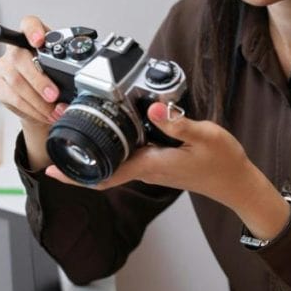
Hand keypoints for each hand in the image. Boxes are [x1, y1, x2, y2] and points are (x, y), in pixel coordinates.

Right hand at [0, 16, 66, 169]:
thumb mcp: (63, 64)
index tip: (39, 41)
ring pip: (17, 82)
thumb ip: (69, 61)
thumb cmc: (55, 77)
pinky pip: (15, 99)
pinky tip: (46, 114)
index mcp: (31, 37)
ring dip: (39, 100)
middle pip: (20, 58)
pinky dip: (33, 109)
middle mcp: (15, 50)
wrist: (43, 99)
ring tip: (55, 110)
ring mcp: (5, 68)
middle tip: (54, 95)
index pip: (28, 24)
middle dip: (39, 80)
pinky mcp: (1, 87)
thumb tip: (88, 68)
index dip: (32, 30)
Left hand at [44, 103, 290, 236]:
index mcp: (151, 164)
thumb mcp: (205, 136)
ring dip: (93, 155)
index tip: (51, 169)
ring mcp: (153, 167)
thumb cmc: (223, 163)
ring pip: (114, 164)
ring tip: (73, 135)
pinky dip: (113, 150)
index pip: (105, 174)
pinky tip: (112, 134)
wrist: (238, 182)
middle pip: (103, 170)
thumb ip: (177, 122)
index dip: (76, 174)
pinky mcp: (160, 162)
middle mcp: (147, 169)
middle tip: (54, 143)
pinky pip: (129, 159)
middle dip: (76, 162)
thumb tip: (151, 108)